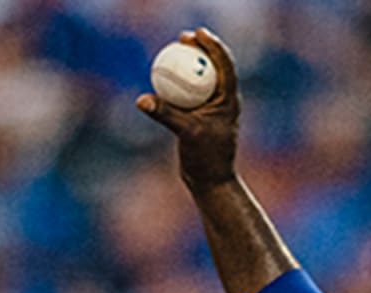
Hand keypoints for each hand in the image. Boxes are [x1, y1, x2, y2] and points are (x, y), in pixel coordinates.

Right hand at [135, 28, 239, 189]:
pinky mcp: (200, 117)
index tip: (199, 34)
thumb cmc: (206, 158)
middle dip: (202, 49)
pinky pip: (189, 93)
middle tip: (184, 37)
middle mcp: (223, 102)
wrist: (209, 180)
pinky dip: (179, 83)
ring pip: (202, 80)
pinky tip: (163, 76)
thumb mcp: (186, 133)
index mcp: (229, 101)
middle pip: (215, 68)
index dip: (214, 46)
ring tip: (175, 50)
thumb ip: (165, 114)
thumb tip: (142, 100)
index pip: (225, 67)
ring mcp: (212, 109)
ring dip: (190, 64)